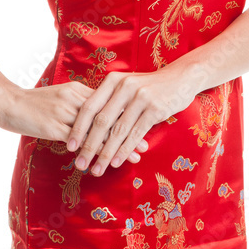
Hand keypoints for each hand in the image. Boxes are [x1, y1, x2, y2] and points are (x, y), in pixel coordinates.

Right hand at [0, 79, 148, 164]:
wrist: (8, 102)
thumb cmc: (33, 103)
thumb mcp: (59, 97)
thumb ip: (77, 104)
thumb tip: (96, 116)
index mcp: (77, 89)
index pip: (108, 103)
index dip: (126, 116)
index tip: (143, 126)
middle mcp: (74, 98)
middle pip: (108, 116)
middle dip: (128, 132)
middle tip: (145, 145)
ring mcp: (64, 111)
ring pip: (97, 130)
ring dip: (117, 144)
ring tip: (133, 156)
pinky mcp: (54, 125)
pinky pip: (79, 140)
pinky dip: (94, 151)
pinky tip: (105, 161)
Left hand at [65, 68, 196, 175]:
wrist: (179, 79)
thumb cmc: (148, 87)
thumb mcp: (126, 85)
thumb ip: (109, 100)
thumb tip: (86, 124)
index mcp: (112, 81)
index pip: (89, 107)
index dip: (78, 128)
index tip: (69, 146)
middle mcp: (124, 87)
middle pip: (101, 121)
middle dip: (88, 145)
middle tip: (79, 163)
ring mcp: (140, 98)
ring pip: (117, 131)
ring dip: (105, 153)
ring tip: (96, 169)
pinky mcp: (154, 109)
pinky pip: (135, 134)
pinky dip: (124, 150)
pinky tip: (116, 163)